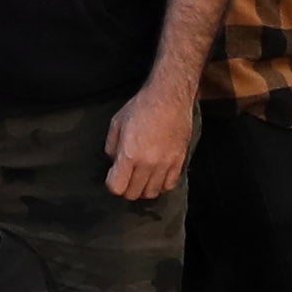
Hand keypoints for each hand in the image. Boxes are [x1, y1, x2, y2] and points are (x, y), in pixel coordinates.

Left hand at [104, 75, 196, 204]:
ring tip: (141, 178)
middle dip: (126, 188)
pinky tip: (157, 175)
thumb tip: (114, 162)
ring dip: (144, 188)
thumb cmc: (141, 107)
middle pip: (133, 193)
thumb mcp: (116, 123)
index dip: (112, 184)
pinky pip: (169, 185)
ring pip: (152, 193)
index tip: (113, 175)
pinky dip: (161, 184)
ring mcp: (165, 164)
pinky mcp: (179, 161)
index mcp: (129, 155)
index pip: (117, 187)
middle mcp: (147, 163)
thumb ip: (111, 147)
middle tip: (126, 177)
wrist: (169, 97)